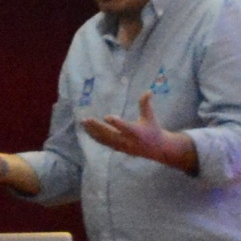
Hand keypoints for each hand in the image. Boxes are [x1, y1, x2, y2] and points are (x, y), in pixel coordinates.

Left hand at [77, 91, 201, 172]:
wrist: (157, 148)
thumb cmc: (153, 129)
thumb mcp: (150, 116)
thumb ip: (146, 104)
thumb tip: (148, 91)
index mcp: (137, 132)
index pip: (126, 127)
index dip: (117, 123)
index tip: (107, 117)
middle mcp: (128, 140)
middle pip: (110, 134)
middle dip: (97, 127)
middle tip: (86, 119)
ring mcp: (122, 146)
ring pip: (105, 140)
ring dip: (93, 132)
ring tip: (83, 123)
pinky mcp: (118, 149)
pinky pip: (104, 143)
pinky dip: (95, 137)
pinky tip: (87, 130)